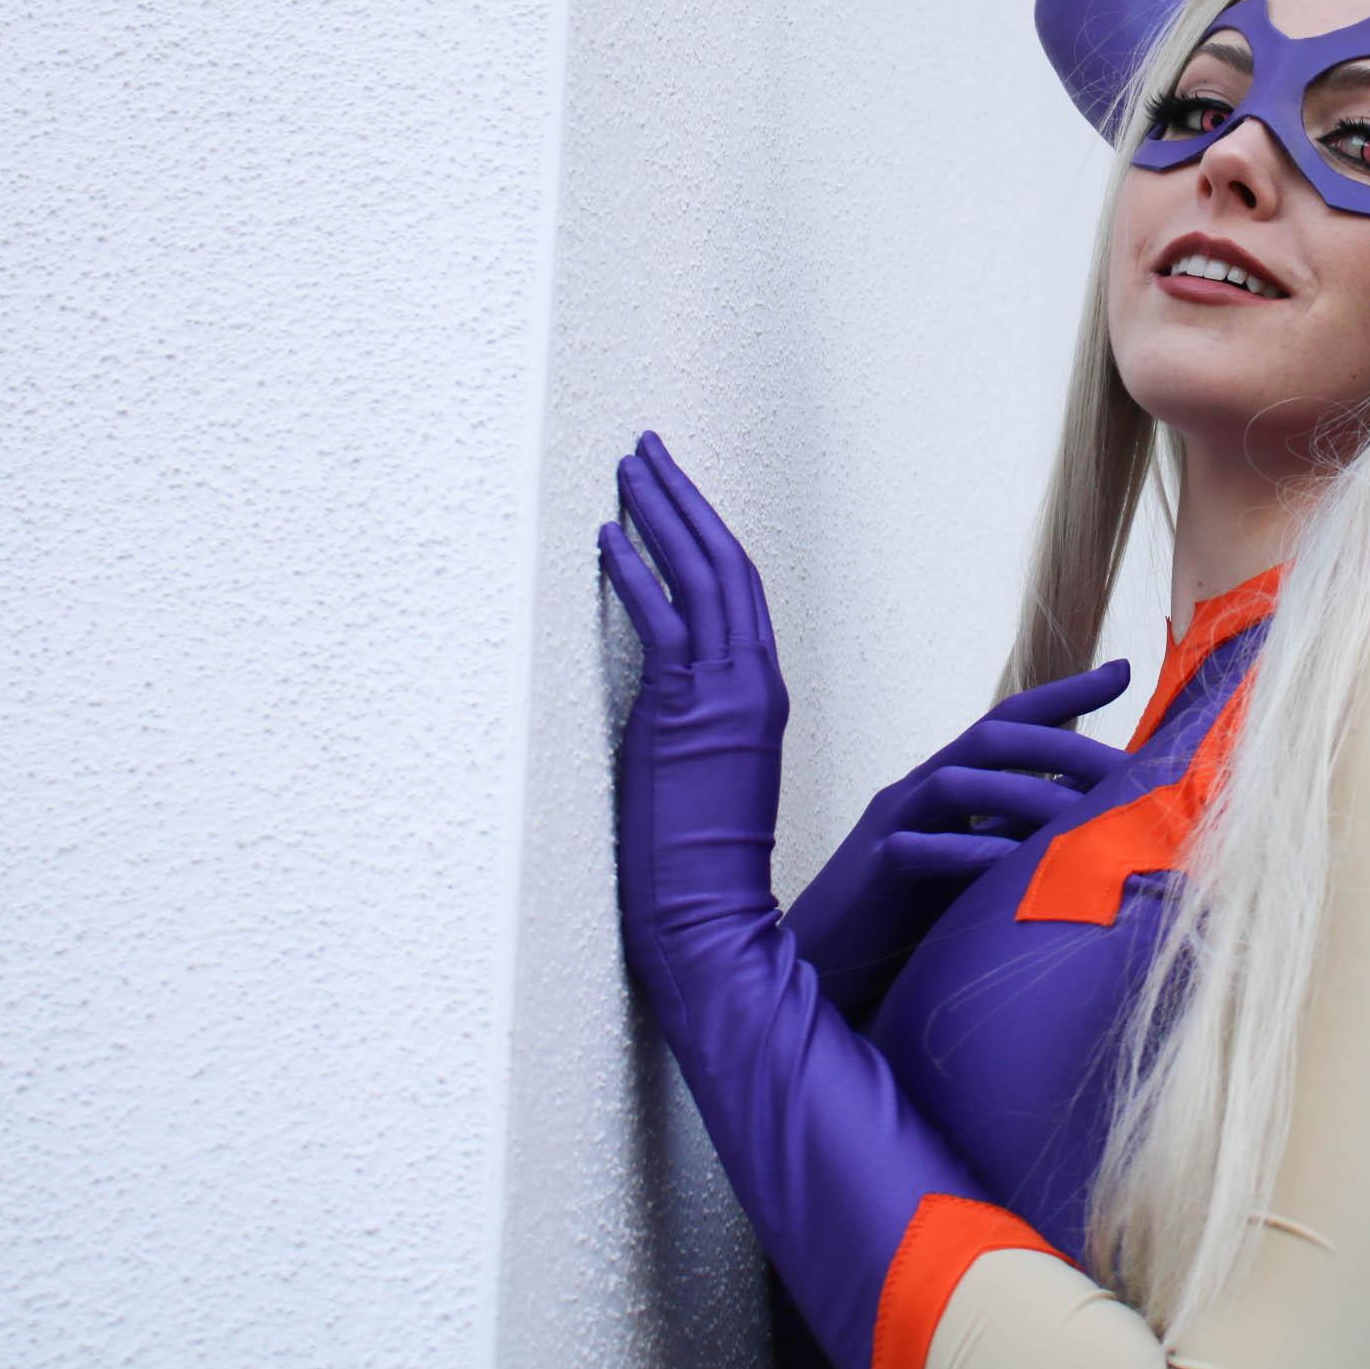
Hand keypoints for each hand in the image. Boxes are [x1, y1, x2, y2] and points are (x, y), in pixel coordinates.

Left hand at [598, 433, 790, 1016]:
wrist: (709, 919)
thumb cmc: (703, 866)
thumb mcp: (710, 777)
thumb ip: (699, 723)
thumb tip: (664, 697)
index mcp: (763, 694)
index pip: (739, 591)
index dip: (706, 533)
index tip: (673, 492)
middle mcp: (753, 683)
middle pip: (725, 565)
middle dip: (684, 499)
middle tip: (647, 449)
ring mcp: (724, 696)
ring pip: (701, 578)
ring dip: (661, 517)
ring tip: (627, 471)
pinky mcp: (686, 713)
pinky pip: (662, 624)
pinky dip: (636, 576)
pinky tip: (606, 541)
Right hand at [782, 661, 1130, 1019]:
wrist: (826, 963)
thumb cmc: (910, 914)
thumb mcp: (975, 863)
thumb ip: (1018, 831)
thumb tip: (1099, 818)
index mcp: (949, 781)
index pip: (1011, 720)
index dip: (1065, 694)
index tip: (1125, 673)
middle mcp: (920, 789)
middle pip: (992, 737)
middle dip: (1063, 744)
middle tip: (1126, 768)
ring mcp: (892, 825)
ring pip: (956, 782)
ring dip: (1024, 793)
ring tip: (1080, 816)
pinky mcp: (874, 872)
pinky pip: (917, 850)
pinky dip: (968, 852)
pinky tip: (1011, 863)